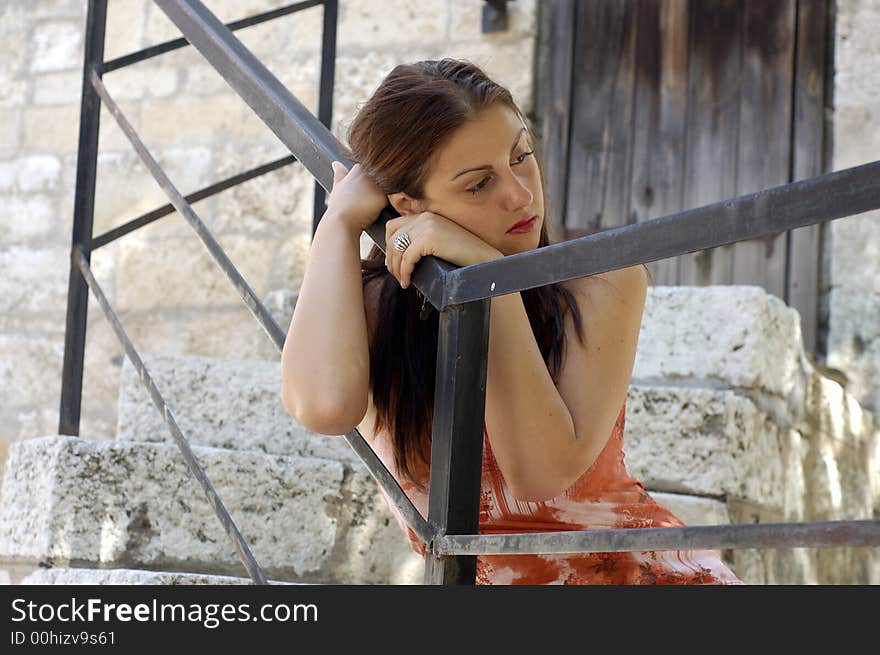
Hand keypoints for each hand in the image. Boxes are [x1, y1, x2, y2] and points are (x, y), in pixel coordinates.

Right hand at [324, 161, 389, 234]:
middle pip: (378, 179)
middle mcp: (370, 174)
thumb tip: (336, 163)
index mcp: (359, 168)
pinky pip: (388, 201)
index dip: (365, 183)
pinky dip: (382, 207)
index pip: (369, 171)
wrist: (341, 221)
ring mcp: (378, 185)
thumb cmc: (338, 206)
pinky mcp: (384, 198)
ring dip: (379, 196)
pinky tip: (372, 210)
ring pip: (385, 189)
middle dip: (374, 187)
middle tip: (363, 200)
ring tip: (366, 205)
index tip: (359, 191)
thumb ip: (340, 173)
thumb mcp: (337, 186)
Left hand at [385, 212, 502, 287]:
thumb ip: (423, 240)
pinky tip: (407, 282)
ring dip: (396, 268)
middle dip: (391, 259)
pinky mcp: (429, 238)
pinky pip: (407, 258)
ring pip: (397, 249)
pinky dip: (405, 272)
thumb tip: (401, 254)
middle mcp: (424, 217)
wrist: (484, 258)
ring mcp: (426, 226)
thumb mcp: (441, 241)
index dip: (389, 245)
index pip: (394, 226)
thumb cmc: (464, 255)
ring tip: (402, 281)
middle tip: (396, 274)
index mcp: (426, 215)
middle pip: (392, 237)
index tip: (393, 261)